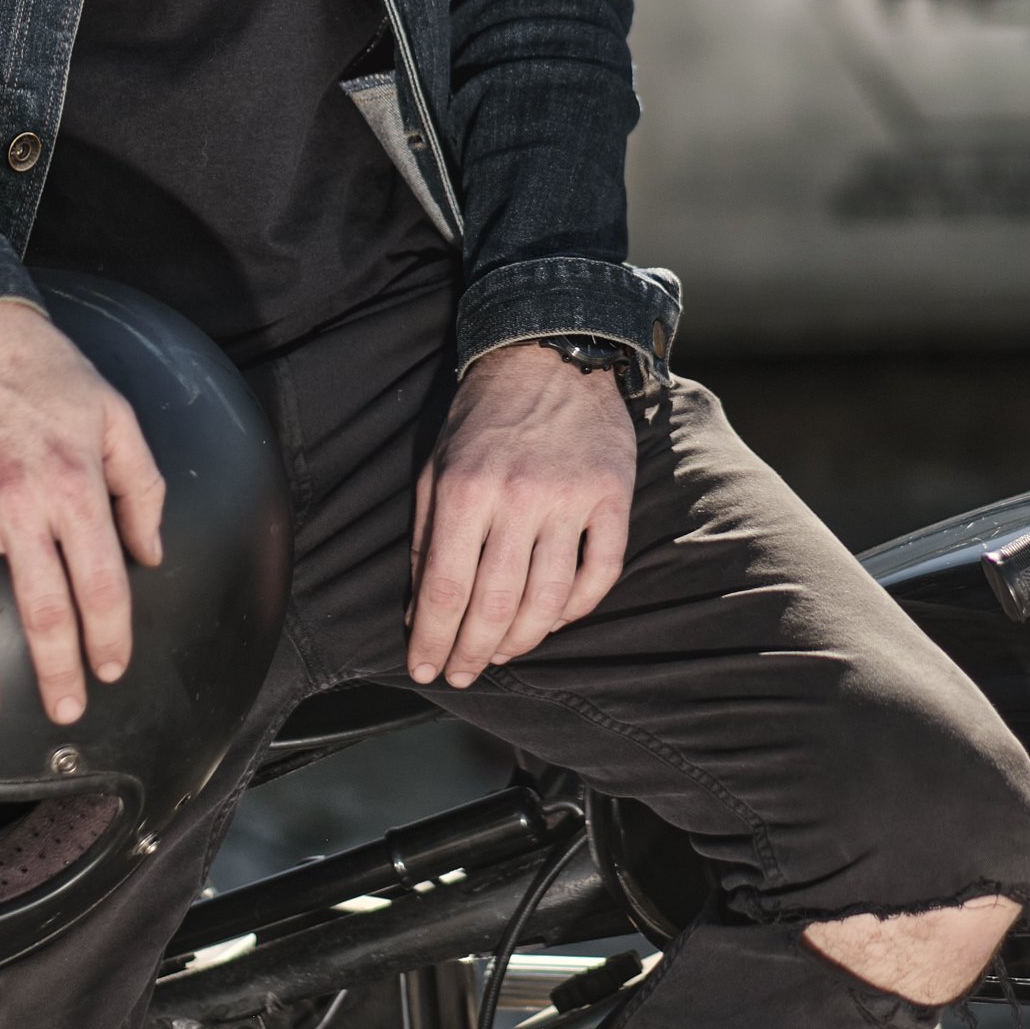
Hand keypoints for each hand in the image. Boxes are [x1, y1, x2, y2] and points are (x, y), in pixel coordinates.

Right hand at [0, 297, 165, 726]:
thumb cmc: (41, 367)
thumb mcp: (114, 413)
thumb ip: (141, 486)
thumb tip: (151, 552)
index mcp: (75, 485)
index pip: (102, 582)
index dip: (110, 634)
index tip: (111, 667)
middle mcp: (20, 504)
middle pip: (42, 607)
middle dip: (57, 669)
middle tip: (64, 710)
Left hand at [408, 343, 635, 688]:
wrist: (549, 353)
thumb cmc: (484, 414)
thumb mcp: (435, 466)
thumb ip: (423, 537)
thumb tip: (418, 609)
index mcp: (465, 489)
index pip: (443, 588)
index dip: (432, 640)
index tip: (424, 670)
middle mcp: (518, 497)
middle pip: (494, 604)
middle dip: (473, 652)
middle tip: (462, 675)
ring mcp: (570, 498)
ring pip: (549, 599)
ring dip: (522, 640)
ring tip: (503, 654)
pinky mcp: (611, 495)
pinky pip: (601, 571)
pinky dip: (578, 607)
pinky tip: (555, 618)